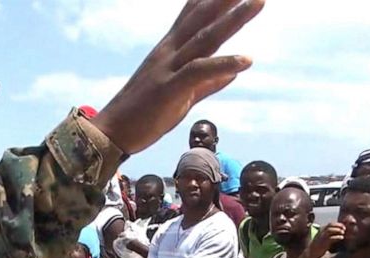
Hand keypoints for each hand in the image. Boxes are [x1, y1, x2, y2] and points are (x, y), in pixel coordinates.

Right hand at [92, 0, 263, 153]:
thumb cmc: (142, 115)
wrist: (110, 132)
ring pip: (206, 38)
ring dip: (234, 19)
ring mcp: (168, 69)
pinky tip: (247, 60)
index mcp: (169, 51)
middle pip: (202, 17)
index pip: (193, 15)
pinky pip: (199, 71)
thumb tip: (233, 73)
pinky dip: (224, 64)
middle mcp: (169, 52)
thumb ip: (208, 82)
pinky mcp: (169, 89)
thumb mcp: (181, 96)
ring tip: (258, 2)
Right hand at [306, 222, 345, 257]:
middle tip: (344, 228)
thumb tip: (340, 231)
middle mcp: (320, 232)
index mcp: (321, 230)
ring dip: (337, 230)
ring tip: (343, 232)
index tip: (343, 226)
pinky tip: (341, 238)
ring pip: (330, 230)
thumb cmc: (319, 245)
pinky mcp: (323, 243)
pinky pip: (331, 238)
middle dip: (338, 225)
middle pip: (330, 225)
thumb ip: (330, 234)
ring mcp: (321, 237)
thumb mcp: (324, 238)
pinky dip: (337, 237)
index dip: (338, 224)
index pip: (330, 224)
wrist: (312, 253)